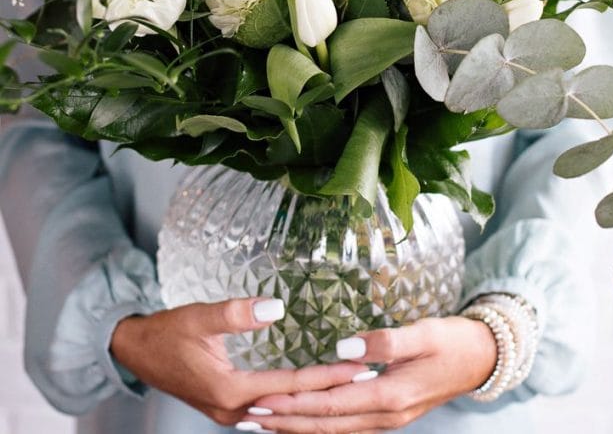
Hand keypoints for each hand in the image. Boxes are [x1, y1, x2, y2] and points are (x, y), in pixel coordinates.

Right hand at [110, 298, 368, 427]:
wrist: (135, 350)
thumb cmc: (166, 332)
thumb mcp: (199, 316)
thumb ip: (236, 313)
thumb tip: (276, 308)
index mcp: (230, 391)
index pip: (291, 386)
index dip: (326, 377)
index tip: (358, 369)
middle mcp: (233, 411)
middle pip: (293, 404)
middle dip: (330, 393)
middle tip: (368, 380)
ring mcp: (230, 413)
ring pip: (282, 412)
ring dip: (315, 401)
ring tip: (349, 388)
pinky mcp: (228, 406)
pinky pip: (271, 410)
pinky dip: (295, 403)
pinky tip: (313, 396)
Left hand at [238, 315, 496, 432]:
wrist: (483, 359)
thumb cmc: (452, 340)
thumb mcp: (423, 332)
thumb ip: (384, 341)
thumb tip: (344, 349)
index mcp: (390, 396)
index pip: (331, 404)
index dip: (294, 404)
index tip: (262, 400)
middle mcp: (386, 416)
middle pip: (326, 425)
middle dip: (285, 422)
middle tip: (248, 418)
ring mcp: (389, 419)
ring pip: (334, 430)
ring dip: (297, 427)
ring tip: (265, 424)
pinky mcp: (390, 414)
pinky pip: (347, 426)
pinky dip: (319, 425)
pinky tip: (304, 421)